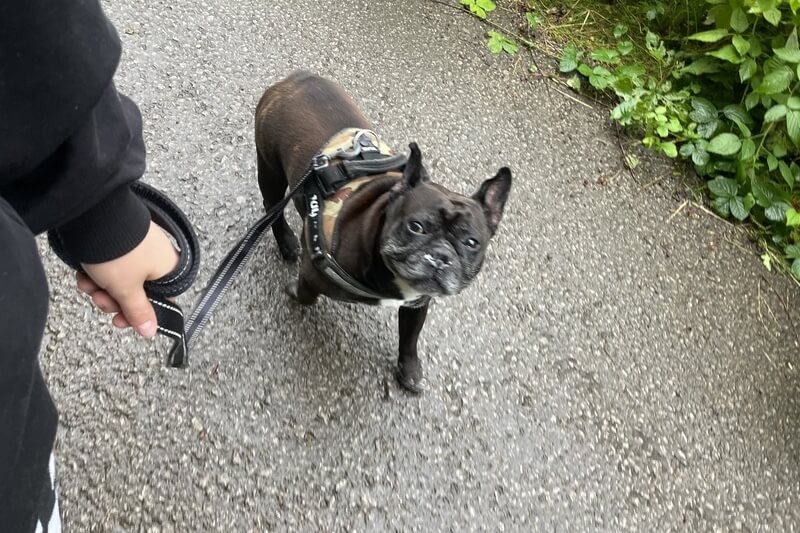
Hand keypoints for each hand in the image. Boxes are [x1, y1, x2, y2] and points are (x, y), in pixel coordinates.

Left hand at [76, 221, 179, 337]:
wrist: (95, 217)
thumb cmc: (119, 253)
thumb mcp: (127, 290)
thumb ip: (139, 313)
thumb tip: (150, 332)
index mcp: (168, 270)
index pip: (160, 300)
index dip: (139, 314)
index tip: (122, 321)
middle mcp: (158, 257)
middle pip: (137, 292)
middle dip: (114, 300)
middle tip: (100, 300)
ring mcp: (139, 246)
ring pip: (121, 278)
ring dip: (102, 287)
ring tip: (88, 283)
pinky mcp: (121, 239)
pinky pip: (112, 263)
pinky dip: (97, 272)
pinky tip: (84, 272)